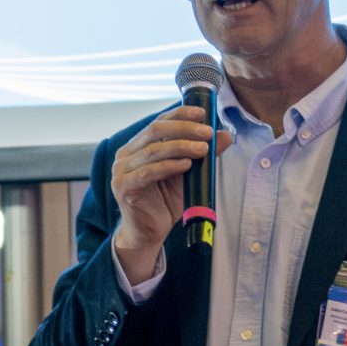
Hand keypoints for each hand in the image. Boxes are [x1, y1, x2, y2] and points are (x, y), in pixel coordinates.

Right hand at [109, 105, 231, 278]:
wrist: (149, 232)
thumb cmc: (165, 201)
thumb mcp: (187, 174)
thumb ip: (202, 155)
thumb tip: (225, 136)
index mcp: (138, 146)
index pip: (159, 122)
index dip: (180, 115)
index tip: (202, 113)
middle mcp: (126, 154)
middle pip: (156, 131)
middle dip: (184, 129)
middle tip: (207, 133)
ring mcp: (121, 170)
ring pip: (153, 150)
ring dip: (181, 147)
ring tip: (202, 149)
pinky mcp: (123, 187)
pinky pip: (148, 172)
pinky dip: (169, 166)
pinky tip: (186, 165)